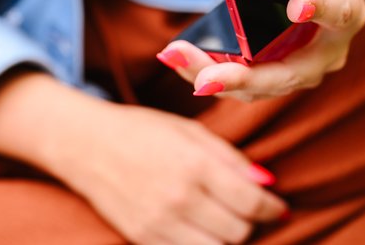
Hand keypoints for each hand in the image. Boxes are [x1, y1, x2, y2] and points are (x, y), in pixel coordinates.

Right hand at [47, 102, 287, 243]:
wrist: (86, 144)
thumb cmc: (142, 130)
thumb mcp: (190, 130)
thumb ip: (230, 158)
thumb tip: (266, 183)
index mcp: (194, 165)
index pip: (250, 202)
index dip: (272, 208)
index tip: (278, 207)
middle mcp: (178, 198)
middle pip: (239, 232)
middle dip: (252, 222)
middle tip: (249, 209)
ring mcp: (158, 224)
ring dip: (229, 237)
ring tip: (226, 219)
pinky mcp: (142, 239)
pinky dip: (203, 244)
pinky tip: (202, 229)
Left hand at [158, 0, 364, 100]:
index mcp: (346, 16)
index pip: (339, 14)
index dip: (320, 8)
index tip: (296, 6)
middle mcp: (324, 54)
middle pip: (286, 74)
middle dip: (245, 79)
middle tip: (207, 79)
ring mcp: (297, 70)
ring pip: (253, 85)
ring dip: (210, 74)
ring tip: (174, 55)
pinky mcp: (270, 75)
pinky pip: (237, 80)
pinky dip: (203, 68)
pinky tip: (174, 55)